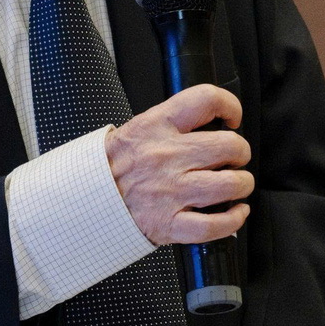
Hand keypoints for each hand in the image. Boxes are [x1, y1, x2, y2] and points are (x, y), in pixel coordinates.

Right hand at [104, 84, 252, 245]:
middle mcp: (165, 157)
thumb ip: (173, 123)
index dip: (230, 106)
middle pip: (229, 146)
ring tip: (235, 184)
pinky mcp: (168, 223)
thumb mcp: (137, 129)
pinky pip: (214, 225)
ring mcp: (169, 192)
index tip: (231, 118)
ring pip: (230, 184)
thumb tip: (212, 123)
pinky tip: (235, 212)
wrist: (82, 198)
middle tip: (232, 158)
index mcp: (157, 127)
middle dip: (239, 153)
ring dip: (242, 184)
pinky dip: (233, 219)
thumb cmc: (113, 166)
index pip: (206, 100)